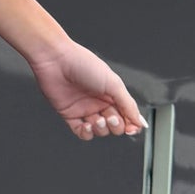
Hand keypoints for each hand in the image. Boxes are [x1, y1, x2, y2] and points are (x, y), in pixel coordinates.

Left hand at [29, 37, 146, 140]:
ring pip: (99, 130)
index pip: (126, 114)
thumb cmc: (83, 64)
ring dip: (101, 129)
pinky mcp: (69, 114)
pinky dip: (87, 133)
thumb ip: (128, 104)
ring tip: (98, 120)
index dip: (131, 124)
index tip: (132, 128)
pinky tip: (87, 126)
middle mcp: (99, 101)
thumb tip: (139, 121)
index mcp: (112, 93)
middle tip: (111, 118)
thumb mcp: (113, 83)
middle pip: (114, 125)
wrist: (56, 60)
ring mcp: (84, 109)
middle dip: (116, 126)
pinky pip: (81, 132)